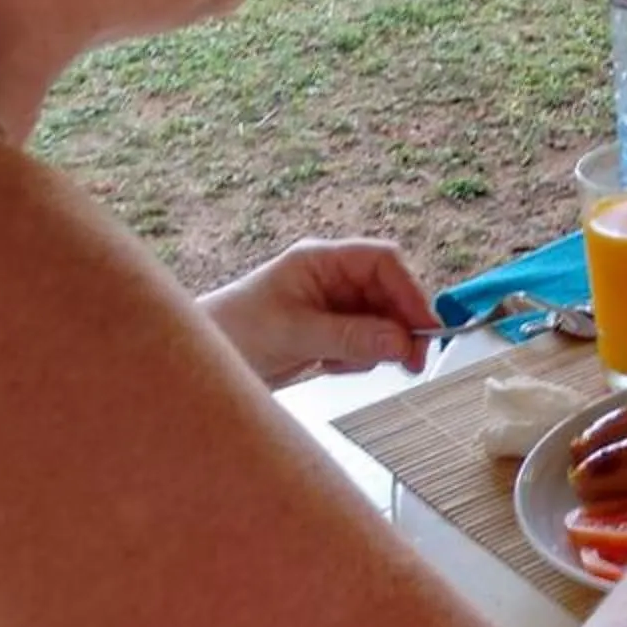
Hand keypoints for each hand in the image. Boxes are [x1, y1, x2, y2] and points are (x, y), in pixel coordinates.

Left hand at [198, 238, 437, 387]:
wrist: (203, 363)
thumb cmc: (234, 330)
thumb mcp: (295, 333)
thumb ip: (350, 337)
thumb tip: (400, 342)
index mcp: (321, 260)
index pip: (383, 262)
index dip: (409, 292)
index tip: (424, 328)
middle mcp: (331, 278)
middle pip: (389, 293)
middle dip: (398, 327)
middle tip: (409, 362)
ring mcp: (332, 305)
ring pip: (382, 322)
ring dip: (374, 348)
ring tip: (337, 364)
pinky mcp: (329, 332)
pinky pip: (365, 344)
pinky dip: (357, 360)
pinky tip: (327, 366)